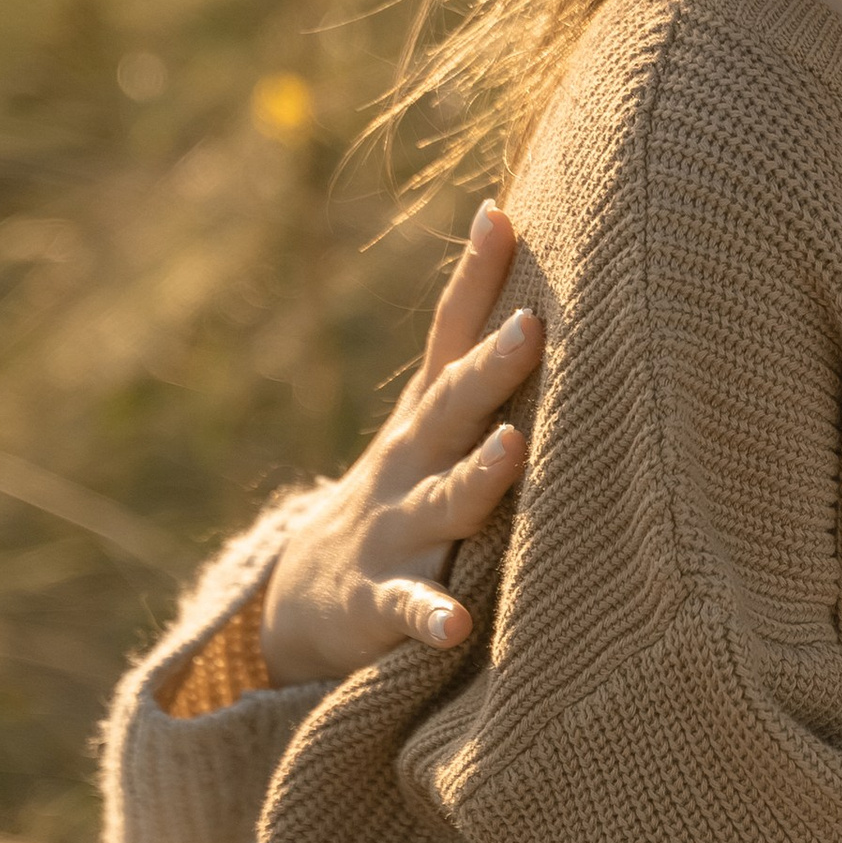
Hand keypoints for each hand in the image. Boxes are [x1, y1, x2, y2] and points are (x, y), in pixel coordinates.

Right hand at [261, 203, 542, 680]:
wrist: (309, 598)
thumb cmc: (401, 492)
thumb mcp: (428, 423)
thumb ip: (471, 354)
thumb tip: (519, 255)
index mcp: (426, 421)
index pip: (449, 338)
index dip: (474, 279)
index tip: (502, 216)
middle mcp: (411, 465)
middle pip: (453, 409)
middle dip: (491, 368)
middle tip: (532, 328)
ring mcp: (395, 532)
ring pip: (446, 504)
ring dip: (479, 477)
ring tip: (513, 450)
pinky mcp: (382, 601)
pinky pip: (411, 610)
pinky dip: (432, 616)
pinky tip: (457, 626)